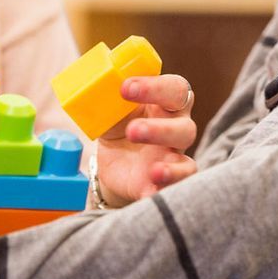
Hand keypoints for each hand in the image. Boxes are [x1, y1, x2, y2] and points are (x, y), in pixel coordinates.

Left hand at [94, 73, 199, 207]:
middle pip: (185, 128)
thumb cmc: (119, 124)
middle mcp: (176, 129)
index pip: (174, 89)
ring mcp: (173, 159)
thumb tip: (90, 87)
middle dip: (160, 129)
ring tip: (153, 171)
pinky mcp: (165, 183)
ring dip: (171, 168)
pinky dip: (163, 191)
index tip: (126, 89)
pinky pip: (174, 190)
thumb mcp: (110, 109)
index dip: (155, 87)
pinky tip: (150, 191)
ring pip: (187, 164)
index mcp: (166, 103)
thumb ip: (107, 99)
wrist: (114, 161)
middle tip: (132, 130)